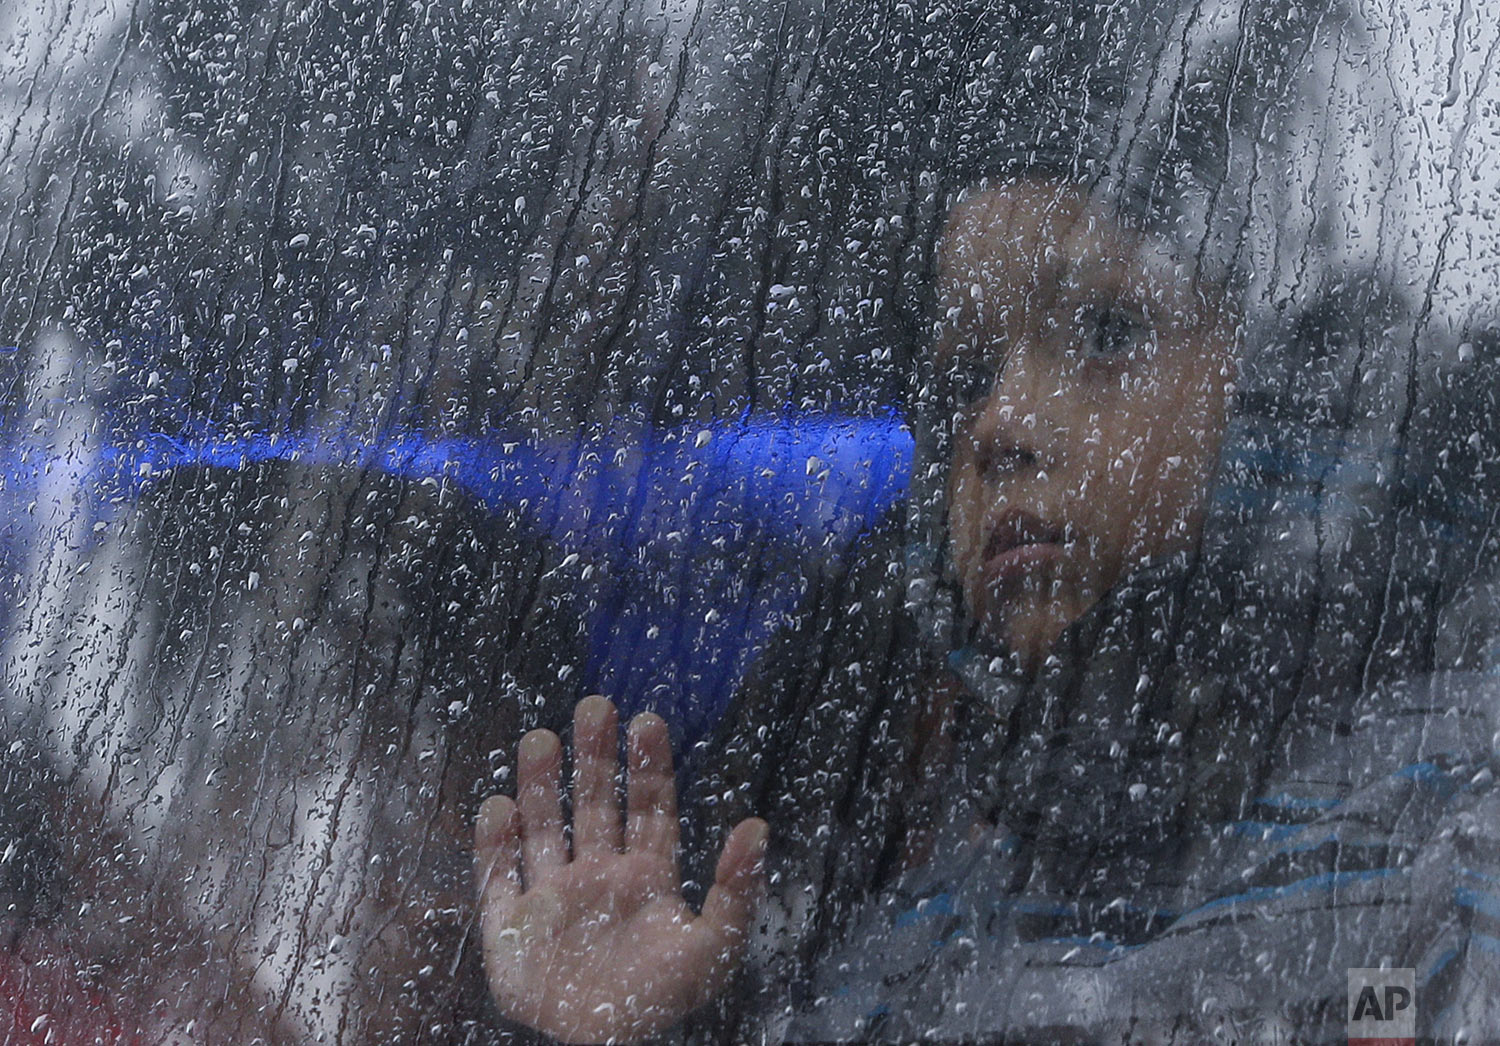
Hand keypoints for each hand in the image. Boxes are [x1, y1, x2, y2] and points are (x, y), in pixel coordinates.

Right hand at [474, 696, 767, 1043]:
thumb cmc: (660, 1000)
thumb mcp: (713, 948)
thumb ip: (737, 888)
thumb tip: (757, 825)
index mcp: (646, 878)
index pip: (648, 809)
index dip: (648, 766)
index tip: (646, 720)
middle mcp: (598, 877)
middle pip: (595, 805)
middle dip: (594, 757)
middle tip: (595, 705)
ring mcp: (552, 898)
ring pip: (544, 828)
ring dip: (542, 785)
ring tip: (542, 738)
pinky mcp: (510, 927)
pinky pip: (496, 878)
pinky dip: (494, 844)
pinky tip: (498, 806)